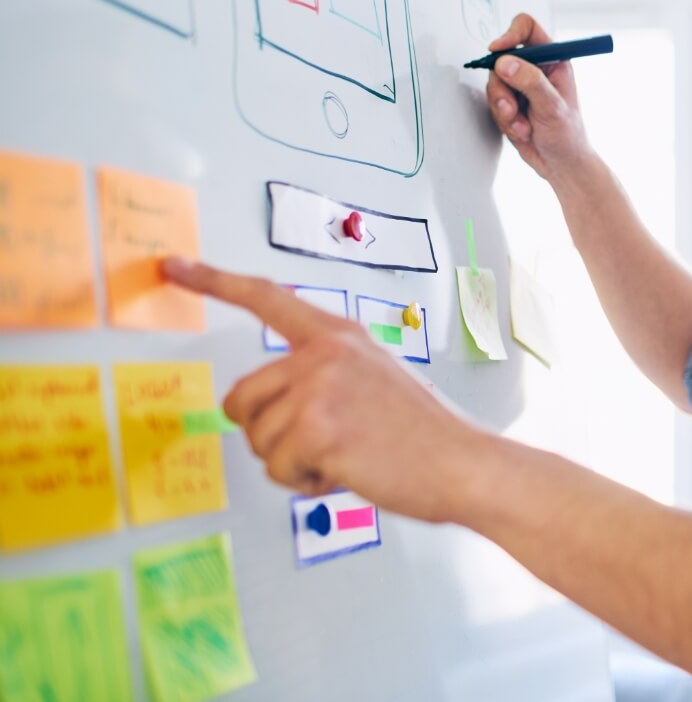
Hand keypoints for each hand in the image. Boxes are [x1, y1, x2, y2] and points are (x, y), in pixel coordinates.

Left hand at [161, 257, 486, 522]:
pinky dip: (305, 482)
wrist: (461, 462)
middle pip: (241, 398)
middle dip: (268, 433)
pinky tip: (347, 471)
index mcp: (337, 335)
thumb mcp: (373, 378)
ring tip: (346, 456)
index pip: (266, 297)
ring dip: (293, 462)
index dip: (214, 282)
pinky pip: (277, 468)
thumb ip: (323, 375)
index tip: (174, 266)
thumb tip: (271, 404)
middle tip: (321, 443)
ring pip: (258, 440)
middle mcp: (323, 353)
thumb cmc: (423, 432)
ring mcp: (318, 388)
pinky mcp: (316, 429)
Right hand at [485, 13, 593, 184]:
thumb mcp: (552, 107)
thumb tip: (505, 62)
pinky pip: (493, 103)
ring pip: (495, 83)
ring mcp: (520, 86)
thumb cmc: (568, 135)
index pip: (527, 29)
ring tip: (522, 125)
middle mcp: (535, 68)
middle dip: (504, 88)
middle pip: (502, 59)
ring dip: (505, 109)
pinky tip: (522, 130)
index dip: (509, 35)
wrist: (561, 165)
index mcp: (553, 60)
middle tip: (511, 107)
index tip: (497, 50)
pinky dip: (504, 120)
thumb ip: (530, 82)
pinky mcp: (509, 103)